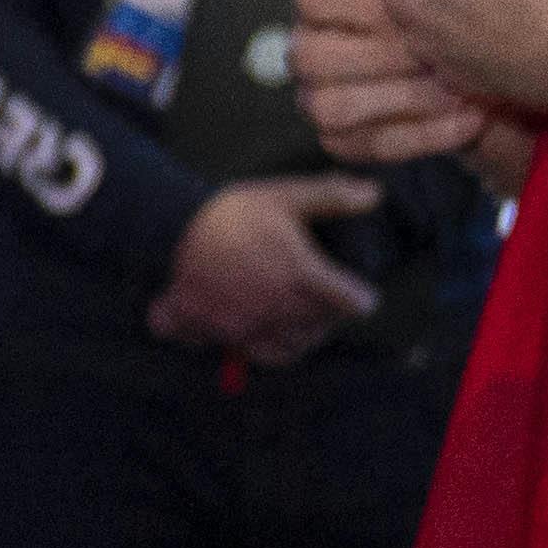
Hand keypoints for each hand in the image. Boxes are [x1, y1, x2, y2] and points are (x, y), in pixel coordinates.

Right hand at [151, 174, 384, 368]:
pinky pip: (233, 353)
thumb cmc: (234, 210)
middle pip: (321, 332)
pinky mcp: (208, 330)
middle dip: (326, 318)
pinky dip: (242, 346)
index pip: (354, 305)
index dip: (359, 297)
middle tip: (321, 299)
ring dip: (294, 339)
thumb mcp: (286, 194)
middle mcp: (277, 310)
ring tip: (290, 318)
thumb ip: (332, 196)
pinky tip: (243, 330)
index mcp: (303, 279)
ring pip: (284, 351)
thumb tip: (375, 193)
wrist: (172, 221)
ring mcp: (241, 326)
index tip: (357, 291)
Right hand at [289, 0, 491, 167]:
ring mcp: (326, 98)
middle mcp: (317, 48)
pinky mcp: (350, 142)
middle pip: (310, 57)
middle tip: (437, 53)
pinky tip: (469, 120)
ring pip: (331, 107)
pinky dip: (421, 136)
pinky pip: (365, 147)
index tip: (413, 8)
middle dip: (383, 58)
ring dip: (404, 100)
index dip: (358, 3)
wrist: (509, 75)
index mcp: (334, 0)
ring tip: (461, 88)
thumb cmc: (488, 11)